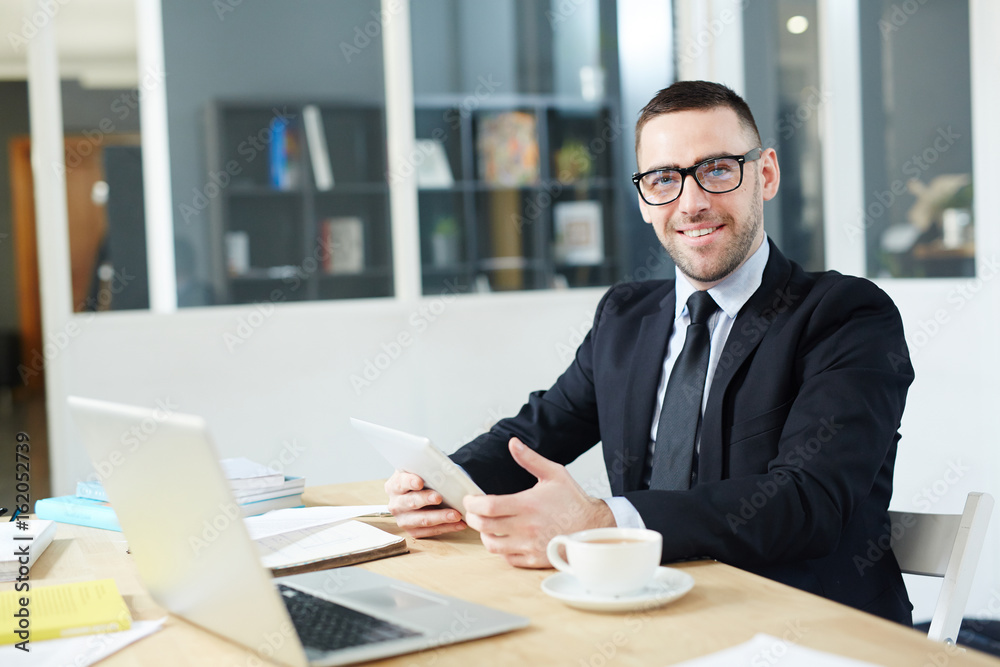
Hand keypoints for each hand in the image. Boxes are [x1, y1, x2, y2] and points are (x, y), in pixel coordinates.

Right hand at [384, 470, 466, 537]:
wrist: (421, 494)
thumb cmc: (422, 481)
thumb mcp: (419, 472)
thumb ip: (424, 470)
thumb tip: (439, 469)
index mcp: (394, 486)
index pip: (401, 483)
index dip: (409, 482)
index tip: (419, 482)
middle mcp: (396, 504)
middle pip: (411, 502)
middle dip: (426, 499)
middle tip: (439, 497)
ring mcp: (403, 520)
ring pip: (422, 520)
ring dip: (440, 517)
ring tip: (456, 515)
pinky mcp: (412, 531)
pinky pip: (431, 531)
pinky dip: (447, 527)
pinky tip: (459, 524)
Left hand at [463, 437, 614, 567]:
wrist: (592, 526)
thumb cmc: (572, 500)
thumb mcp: (554, 473)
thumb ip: (530, 459)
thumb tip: (513, 443)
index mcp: (528, 505)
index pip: (488, 506)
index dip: (472, 503)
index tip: (470, 499)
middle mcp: (526, 527)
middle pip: (484, 526)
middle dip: (472, 517)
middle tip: (473, 511)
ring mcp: (530, 545)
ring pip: (492, 545)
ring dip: (483, 535)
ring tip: (486, 525)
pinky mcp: (534, 559)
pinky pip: (507, 558)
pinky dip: (500, 549)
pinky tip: (503, 538)